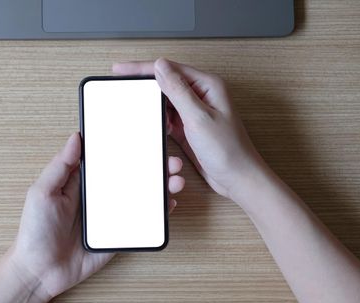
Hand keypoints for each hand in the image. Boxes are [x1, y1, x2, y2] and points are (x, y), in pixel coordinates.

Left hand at [10, 133, 184, 299]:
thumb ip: (60, 166)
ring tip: (175, 180)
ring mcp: (111, 216)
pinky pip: (142, 222)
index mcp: (82, 182)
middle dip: (153, 167)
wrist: (40, 271)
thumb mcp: (42, 192)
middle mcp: (100, 196)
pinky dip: (158, 213)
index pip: (109, 159)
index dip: (128, 149)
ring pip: (141, 197)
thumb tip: (76, 138)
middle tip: (170, 161)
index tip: (147, 138)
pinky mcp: (118, 235)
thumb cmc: (35, 231)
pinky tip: (169, 204)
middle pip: (132, 177)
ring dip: (160, 187)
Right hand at [113, 58, 265, 199]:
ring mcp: (196, 111)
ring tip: (136, 105)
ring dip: (152, 105)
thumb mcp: (198, 117)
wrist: (238, 178)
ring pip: (166, 100)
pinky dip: (159, 120)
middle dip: (145, 85)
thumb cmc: (228, 150)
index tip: (121, 70)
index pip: (169, 69)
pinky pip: (169, 117)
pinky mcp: (190, 127)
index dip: (142, 68)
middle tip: (122, 86)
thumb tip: (160, 66)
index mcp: (208, 85)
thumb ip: (178, 90)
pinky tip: (153, 123)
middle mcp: (202, 95)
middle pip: (166, 82)